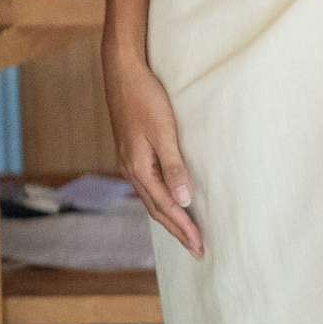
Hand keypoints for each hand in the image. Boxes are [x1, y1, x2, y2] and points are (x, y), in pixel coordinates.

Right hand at [102, 50, 202, 258]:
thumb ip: (174, 167)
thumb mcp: (163, 132)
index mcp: (139, 168)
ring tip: (185, 234)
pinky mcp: (132, 152)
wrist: (122, 73)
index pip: (166, 207)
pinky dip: (161, 201)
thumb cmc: (145, 98)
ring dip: (169, 218)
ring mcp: (129, 162)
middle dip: (177, 230)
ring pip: (152, 199)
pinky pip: (148, 186)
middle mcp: (131, 170)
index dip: (184, 228)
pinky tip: (169, 202)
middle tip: (197, 251)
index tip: (200, 246)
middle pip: (157, 210)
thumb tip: (184, 201)